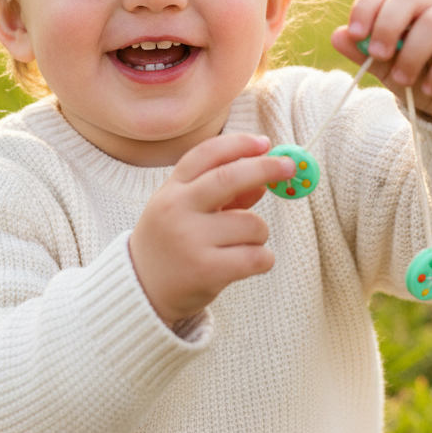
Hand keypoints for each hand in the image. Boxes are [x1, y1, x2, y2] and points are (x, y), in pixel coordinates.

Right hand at [128, 134, 295, 326]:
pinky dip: (263, 259)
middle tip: (289, 167)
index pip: (206, 154)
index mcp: (171, 189)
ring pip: (251, 224)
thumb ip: (224, 194)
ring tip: (243, 245)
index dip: (238, 144)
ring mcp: (190, 239)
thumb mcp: (187, 209)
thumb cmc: (173, 242)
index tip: (264, 143)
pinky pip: (256, 256)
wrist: (142, 290)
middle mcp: (177, 209)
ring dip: (259, 233)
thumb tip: (265, 181)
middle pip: (229, 178)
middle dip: (265, 168)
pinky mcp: (205, 270)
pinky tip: (249, 263)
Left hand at [331, 0, 431, 130]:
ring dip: (412, 53)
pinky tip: (429, 88)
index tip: (355, 35)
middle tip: (378, 55)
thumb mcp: (385, 65)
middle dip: (387, 26)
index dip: (366, 8)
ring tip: (402, 79)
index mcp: (404, 2)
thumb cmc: (417, 73)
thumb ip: (362, 51)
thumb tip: (336, 36)